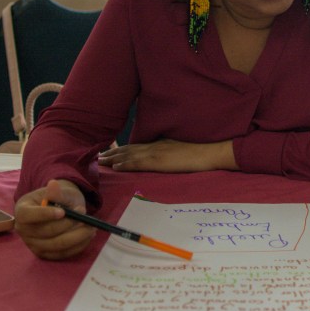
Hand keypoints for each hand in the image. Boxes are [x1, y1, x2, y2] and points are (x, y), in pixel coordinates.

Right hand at [14, 179, 92, 259]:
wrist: (60, 209)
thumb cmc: (58, 199)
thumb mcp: (59, 192)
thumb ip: (57, 192)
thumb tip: (53, 184)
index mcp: (22, 211)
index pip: (28, 215)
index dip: (45, 214)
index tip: (63, 212)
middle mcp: (23, 230)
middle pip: (47, 232)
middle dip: (69, 223)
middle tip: (85, 215)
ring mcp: (33, 244)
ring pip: (58, 245)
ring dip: (78, 236)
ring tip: (91, 227)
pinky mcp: (45, 254)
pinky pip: (63, 254)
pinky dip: (79, 245)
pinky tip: (88, 236)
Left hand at [98, 139, 234, 172]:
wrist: (211, 152)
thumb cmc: (201, 152)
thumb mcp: (182, 150)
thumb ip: (170, 153)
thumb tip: (163, 159)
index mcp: (161, 144)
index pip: (137, 146)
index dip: (122, 149)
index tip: (110, 152)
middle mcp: (155, 146)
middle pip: (129, 149)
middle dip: (113, 153)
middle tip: (98, 157)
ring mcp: (156, 152)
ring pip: (129, 154)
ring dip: (113, 158)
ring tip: (100, 161)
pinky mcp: (159, 161)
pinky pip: (138, 162)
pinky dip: (125, 163)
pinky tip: (115, 166)